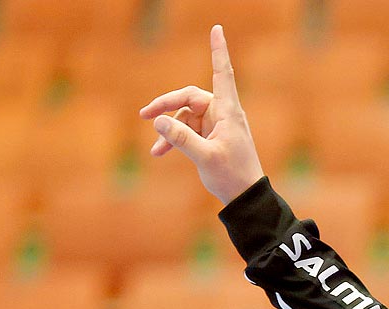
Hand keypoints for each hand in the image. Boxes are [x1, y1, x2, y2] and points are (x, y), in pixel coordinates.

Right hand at [136, 24, 266, 206]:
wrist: (244, 198)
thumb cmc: (232, 176)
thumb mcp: (204, 157)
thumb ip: (180, 138)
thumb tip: (158, 121)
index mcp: (228, 111)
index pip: (222, 73)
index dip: (218, 51)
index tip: (217, 29)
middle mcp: (222, 113)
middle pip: (189, 98)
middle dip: (167, 105)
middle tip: (144, 115)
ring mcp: (216, 125)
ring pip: (185, 117)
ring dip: (169, 131)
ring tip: (155, 150)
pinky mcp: (210, 137)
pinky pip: (188, 132)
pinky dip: (174, 140)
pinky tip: (160, 153)